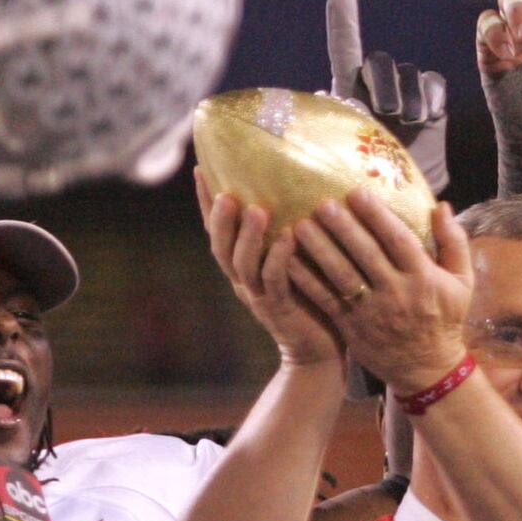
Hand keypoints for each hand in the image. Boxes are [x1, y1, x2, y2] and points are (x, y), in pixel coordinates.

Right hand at [195, 168, 342, 368]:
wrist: (320, 352)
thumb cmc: (313, 298)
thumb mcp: (295, 261)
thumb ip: (288, 230)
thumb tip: (299, 185)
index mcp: (242, 267)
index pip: (217, 231)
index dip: (205, 202)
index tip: (201, 168)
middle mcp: (243, 282)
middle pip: (220, 247)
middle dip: (219, 218)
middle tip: (224, 191)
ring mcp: (259, 298)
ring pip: (243, 264)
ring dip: (248, 236)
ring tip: (255, 208)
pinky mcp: (281, 311)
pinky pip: (275, 282)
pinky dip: (279, 258)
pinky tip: (288, 236)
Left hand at [289, 190, 471, 393]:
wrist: (427, 369)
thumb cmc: (445, 318)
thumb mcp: (463, 281)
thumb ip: (454, 242)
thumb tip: (441, 206)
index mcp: (423, 277)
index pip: (398, 240)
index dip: (377, 216)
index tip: (357, 192)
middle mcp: (396, 292)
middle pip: (365, 254)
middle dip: (342, 228)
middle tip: (322, 203)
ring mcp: (371, 312)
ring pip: (341, 275)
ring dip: (319, 250)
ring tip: (300, 225)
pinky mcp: (352, 327)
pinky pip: (326, 299)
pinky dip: (308, 280)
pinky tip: (290, 260)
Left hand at [326, 0, 449, 194]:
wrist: (406, 212)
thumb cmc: (365, 190)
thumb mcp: (338, 157)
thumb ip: (334, 122)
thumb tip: (326, 93)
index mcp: (350, 96)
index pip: (345, 50)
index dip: (345, 20)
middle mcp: (379, 91)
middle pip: (382, 63)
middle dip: (383, 83)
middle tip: (386, 113)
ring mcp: (408, 98)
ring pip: (407, 74)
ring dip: (405, 98)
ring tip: (405, 124)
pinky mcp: (433, 107)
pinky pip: (431, 84)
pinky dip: (427, 98)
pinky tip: (424, 119)